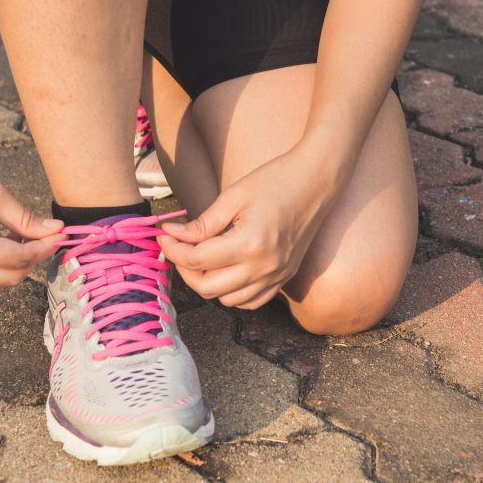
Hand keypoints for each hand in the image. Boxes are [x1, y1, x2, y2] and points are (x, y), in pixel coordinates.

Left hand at [157, 147, 342, 309]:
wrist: (317, 180)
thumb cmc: (275, 180)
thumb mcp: (233, 197)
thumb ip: (202, 224)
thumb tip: (172, 235)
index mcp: (250, 243)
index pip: (197, 260)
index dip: (173, 249)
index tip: (164, 235)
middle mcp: (265, 267)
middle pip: (208, 287)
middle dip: (185, 269)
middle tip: (178, 247)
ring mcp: (277, 276)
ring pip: (227, 300)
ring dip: (208, 283)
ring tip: (202, 257)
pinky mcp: (284, 278)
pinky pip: (251, 302)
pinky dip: (232, 293)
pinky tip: (225, 271)